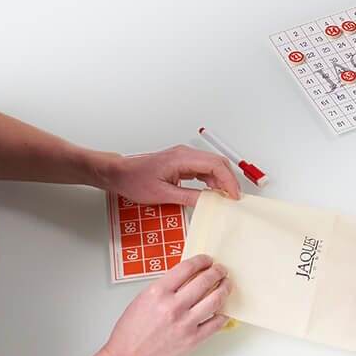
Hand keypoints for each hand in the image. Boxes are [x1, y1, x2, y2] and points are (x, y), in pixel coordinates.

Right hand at [99, 254, 230, 355]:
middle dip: (217, 271)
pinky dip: (222, 314)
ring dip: (225, 288)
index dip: (202, 260)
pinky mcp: (192, 340)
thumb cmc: (130, 331)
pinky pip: (215, 324)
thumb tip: (187, 276)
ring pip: (215, 299)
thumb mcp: (144, 298)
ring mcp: (185, 323)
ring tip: (226, 284)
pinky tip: (223, 310)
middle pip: (205, 280)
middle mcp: (173, 306)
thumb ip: (166, 286)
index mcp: (158, 292)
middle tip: (221, 269)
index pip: (188, 267)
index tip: (207, 260)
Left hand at [104, 145, 240, 206]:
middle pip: (217, 162)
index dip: (228, 180)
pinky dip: (212, 179)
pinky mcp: (182, 163)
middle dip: (229, 179)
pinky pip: (203, 169)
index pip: (214, 165)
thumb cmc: (135, 180)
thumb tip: (208, 201)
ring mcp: (185, 157)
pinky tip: (213, 192)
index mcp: (182, 158)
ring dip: (221, 180)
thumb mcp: (162, 194)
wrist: (120, 173)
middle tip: (234, 198)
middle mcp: (186, 154)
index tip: (234, 195)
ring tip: (226, 197)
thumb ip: (187, 197)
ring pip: (212, 165)